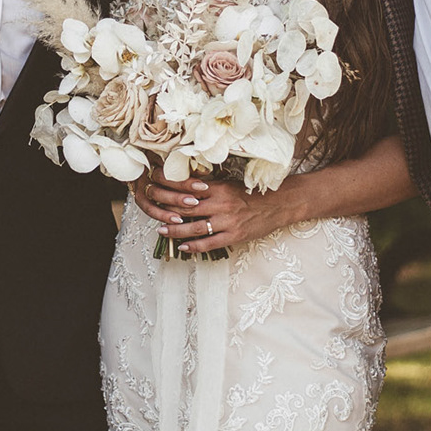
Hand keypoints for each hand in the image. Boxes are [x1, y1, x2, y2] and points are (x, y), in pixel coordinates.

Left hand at [127, 170, 296, 256]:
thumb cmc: (252, 193)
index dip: (168, 190)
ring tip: (161, 231)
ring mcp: (227, 221)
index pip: (186, 188)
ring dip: (175, 231)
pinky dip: (194, 246)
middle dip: (166, 210)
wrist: (279, 204)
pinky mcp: (234, 236)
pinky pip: (209, 243)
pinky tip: (183, 247)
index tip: (154, 190)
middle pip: (186, 208)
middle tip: (151, 212)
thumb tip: (186, 182)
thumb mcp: (230, 184)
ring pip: (194, 228)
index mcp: (218, 188)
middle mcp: (220, 204)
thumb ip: (209, 185)